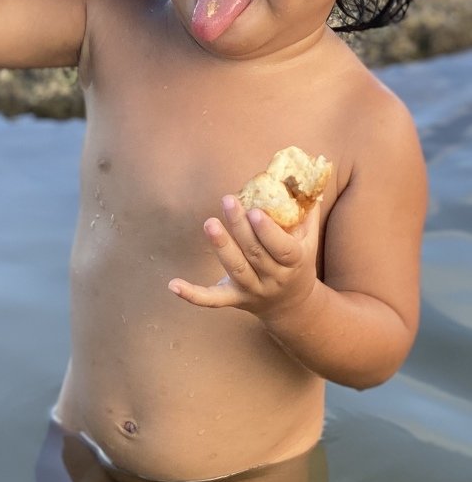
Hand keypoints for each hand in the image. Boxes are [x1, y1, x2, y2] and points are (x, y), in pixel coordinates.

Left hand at [168, 195, 319, 319]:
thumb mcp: (309, 239)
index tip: (256, 210)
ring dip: (221, 247)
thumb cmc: (298, 261)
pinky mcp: (233, 298)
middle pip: (255, 254)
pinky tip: (173, 285)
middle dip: (240, 228)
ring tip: (209, 223)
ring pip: (235, 269)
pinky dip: (193, 294)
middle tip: (227, 200)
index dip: (268, 232)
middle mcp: (273, 278)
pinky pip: (212, 300)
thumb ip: (307, 209)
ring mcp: (252, 290)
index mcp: (294, 262)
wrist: (294, 306)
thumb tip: (309, 175)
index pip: (283, 249)